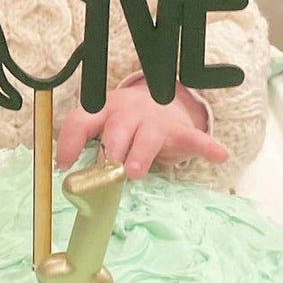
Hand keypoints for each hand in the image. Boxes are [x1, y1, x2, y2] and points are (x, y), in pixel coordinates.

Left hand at [56, 83, 228, 179]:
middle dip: (110, 148)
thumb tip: (67, 180)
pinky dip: (206, 147)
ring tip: (133, 172)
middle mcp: (126, 112)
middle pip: (116, 129)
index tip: (63, 166)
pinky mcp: (179, 130)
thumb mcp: (103, 129)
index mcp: (102, 112)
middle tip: (105, 169)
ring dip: (140, 154)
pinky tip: (218, 156)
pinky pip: (194, 138)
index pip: (81, 121)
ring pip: (147, 136)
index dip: (70, 142)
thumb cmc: (124, 125)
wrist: (160, 102)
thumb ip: (87, 148)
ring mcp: (154, 120)